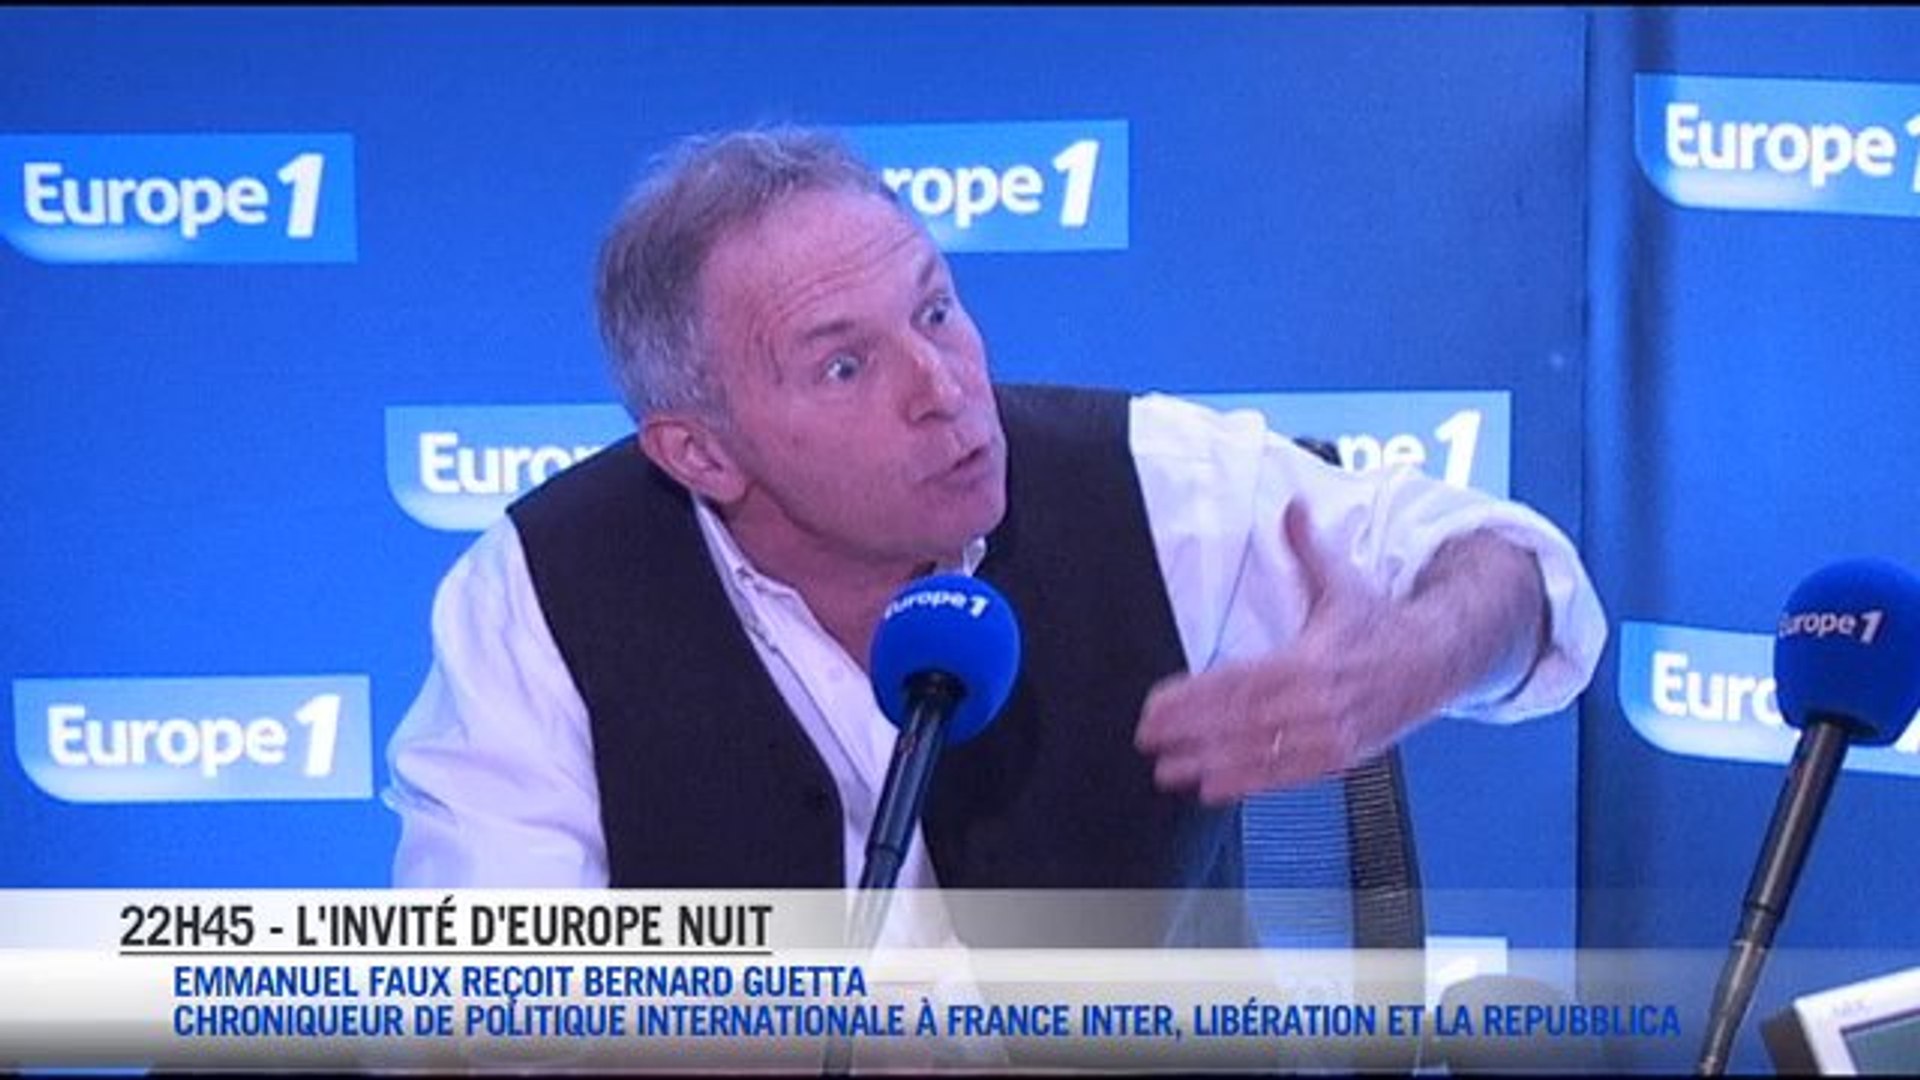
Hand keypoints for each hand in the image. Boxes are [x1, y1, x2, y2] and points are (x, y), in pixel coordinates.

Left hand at [1134, 500, 1445, 804]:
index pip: (1239, 682)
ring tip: (1168, 770)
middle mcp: (1318, 703)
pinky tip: (1212, 790)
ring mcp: (1330, 736)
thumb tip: (1292, 506)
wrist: (1438, 659)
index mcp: (1312, 659)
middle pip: (1241, 722)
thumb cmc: (1382, 624)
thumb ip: (1308, 548)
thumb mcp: (1343, 582)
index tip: (1156, 706)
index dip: (1194, 698)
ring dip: (1209, 764)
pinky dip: (1248, 785)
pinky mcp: (1338, 759)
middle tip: (1147, 739)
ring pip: (1259, 753)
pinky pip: (1286, 777)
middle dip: (1190, 733)